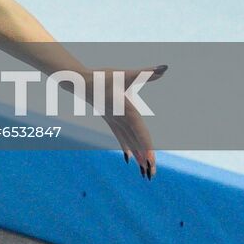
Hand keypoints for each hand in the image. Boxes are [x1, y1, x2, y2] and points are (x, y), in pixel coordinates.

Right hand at [100, 65, 165, 179]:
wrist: (79, 81)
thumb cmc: (103, 76)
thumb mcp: (126, 74)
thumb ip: (146, 72)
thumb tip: (164, 68)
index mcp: (127, 111)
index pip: (139, 132)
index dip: (146, 147)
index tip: (151, 162)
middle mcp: (121, 120)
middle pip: (135, 142)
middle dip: (144, 159)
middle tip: (151, 176)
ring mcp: (115, 122)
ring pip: (129, 143)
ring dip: (138, 157)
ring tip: (146, 173)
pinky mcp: (111, 120)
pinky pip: (120, 138)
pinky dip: (127, 148)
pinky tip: (129, 159)